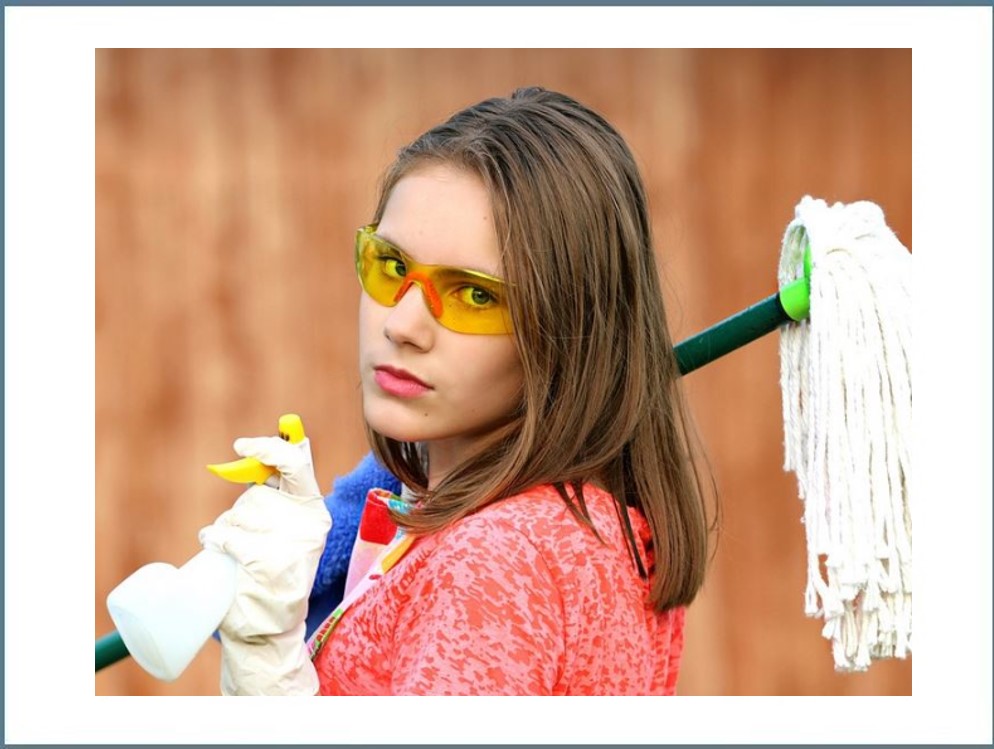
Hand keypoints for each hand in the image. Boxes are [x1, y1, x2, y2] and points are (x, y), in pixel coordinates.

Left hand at [199, 434, 331, 694]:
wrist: (267, 627)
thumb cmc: (271, 571)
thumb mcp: (284, 530)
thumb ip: (276, 494)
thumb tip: (253, 452)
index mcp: (314, 512)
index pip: (297, 464)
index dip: (269, 449)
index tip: (242, 445)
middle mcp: (308, 526)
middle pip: (256, 496)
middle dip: (240, 512)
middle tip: (242, 534)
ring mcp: (289, 546)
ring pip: (238, 515)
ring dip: (225, 528)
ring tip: (233, 551)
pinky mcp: (266, 564)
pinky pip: (228, 536)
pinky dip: (216, 540)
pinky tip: (220, 552)